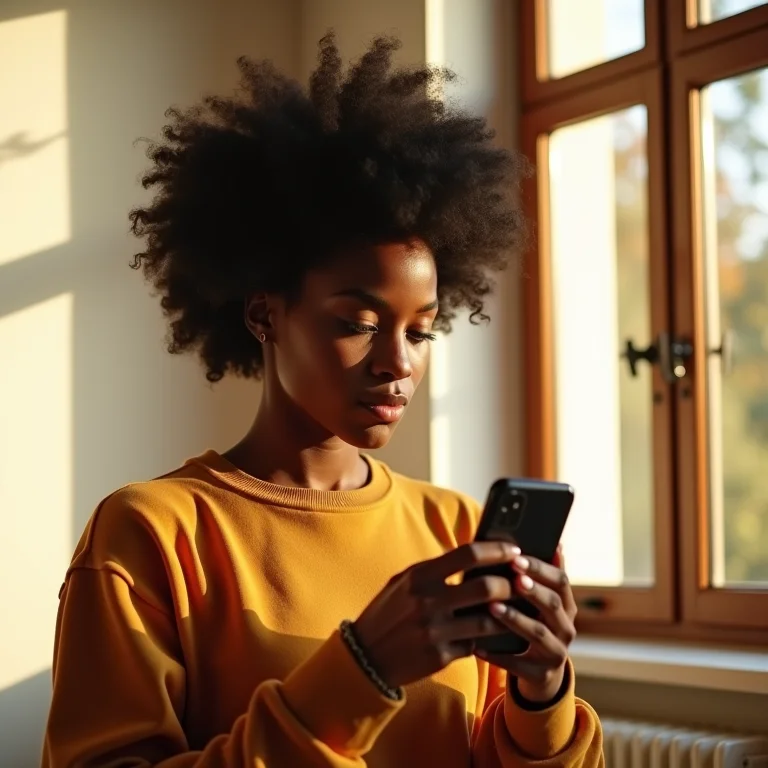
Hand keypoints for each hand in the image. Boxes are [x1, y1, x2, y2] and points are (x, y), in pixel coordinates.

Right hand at [353, 542, 519, 688]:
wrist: (366, 656)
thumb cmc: (389, 612)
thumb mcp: (404, 582)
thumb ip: (435, 570)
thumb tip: (474, 557)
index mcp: (420, 576)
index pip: (468, 554)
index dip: (496, 551)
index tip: (514, 551)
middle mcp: (427, 601)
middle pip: (485, 587)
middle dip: (510, 584)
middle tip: (523, 583)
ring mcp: (435, 631)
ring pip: (488, 621)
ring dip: (508, 615)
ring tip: (518, 609)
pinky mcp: (440, 656)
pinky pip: (476, 644)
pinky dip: (487, 639)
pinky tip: (495, 634)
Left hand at [476, 546, 576, 702]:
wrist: (539, 673)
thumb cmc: (532, 622)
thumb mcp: (538, 600)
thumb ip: (539, 575)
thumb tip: (552, 542)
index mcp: (566, 605)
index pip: (561, 580)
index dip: (540, 568)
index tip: (516, 557)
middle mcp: (566, 628)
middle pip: (553, 604)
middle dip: (532, 590)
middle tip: (512, 578)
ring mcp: (556, 654)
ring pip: (538, 634)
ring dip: (515, 619)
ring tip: (492, 607)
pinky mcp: (541, 676)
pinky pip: (518, 665)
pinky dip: (497, 656)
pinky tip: (477, 645)